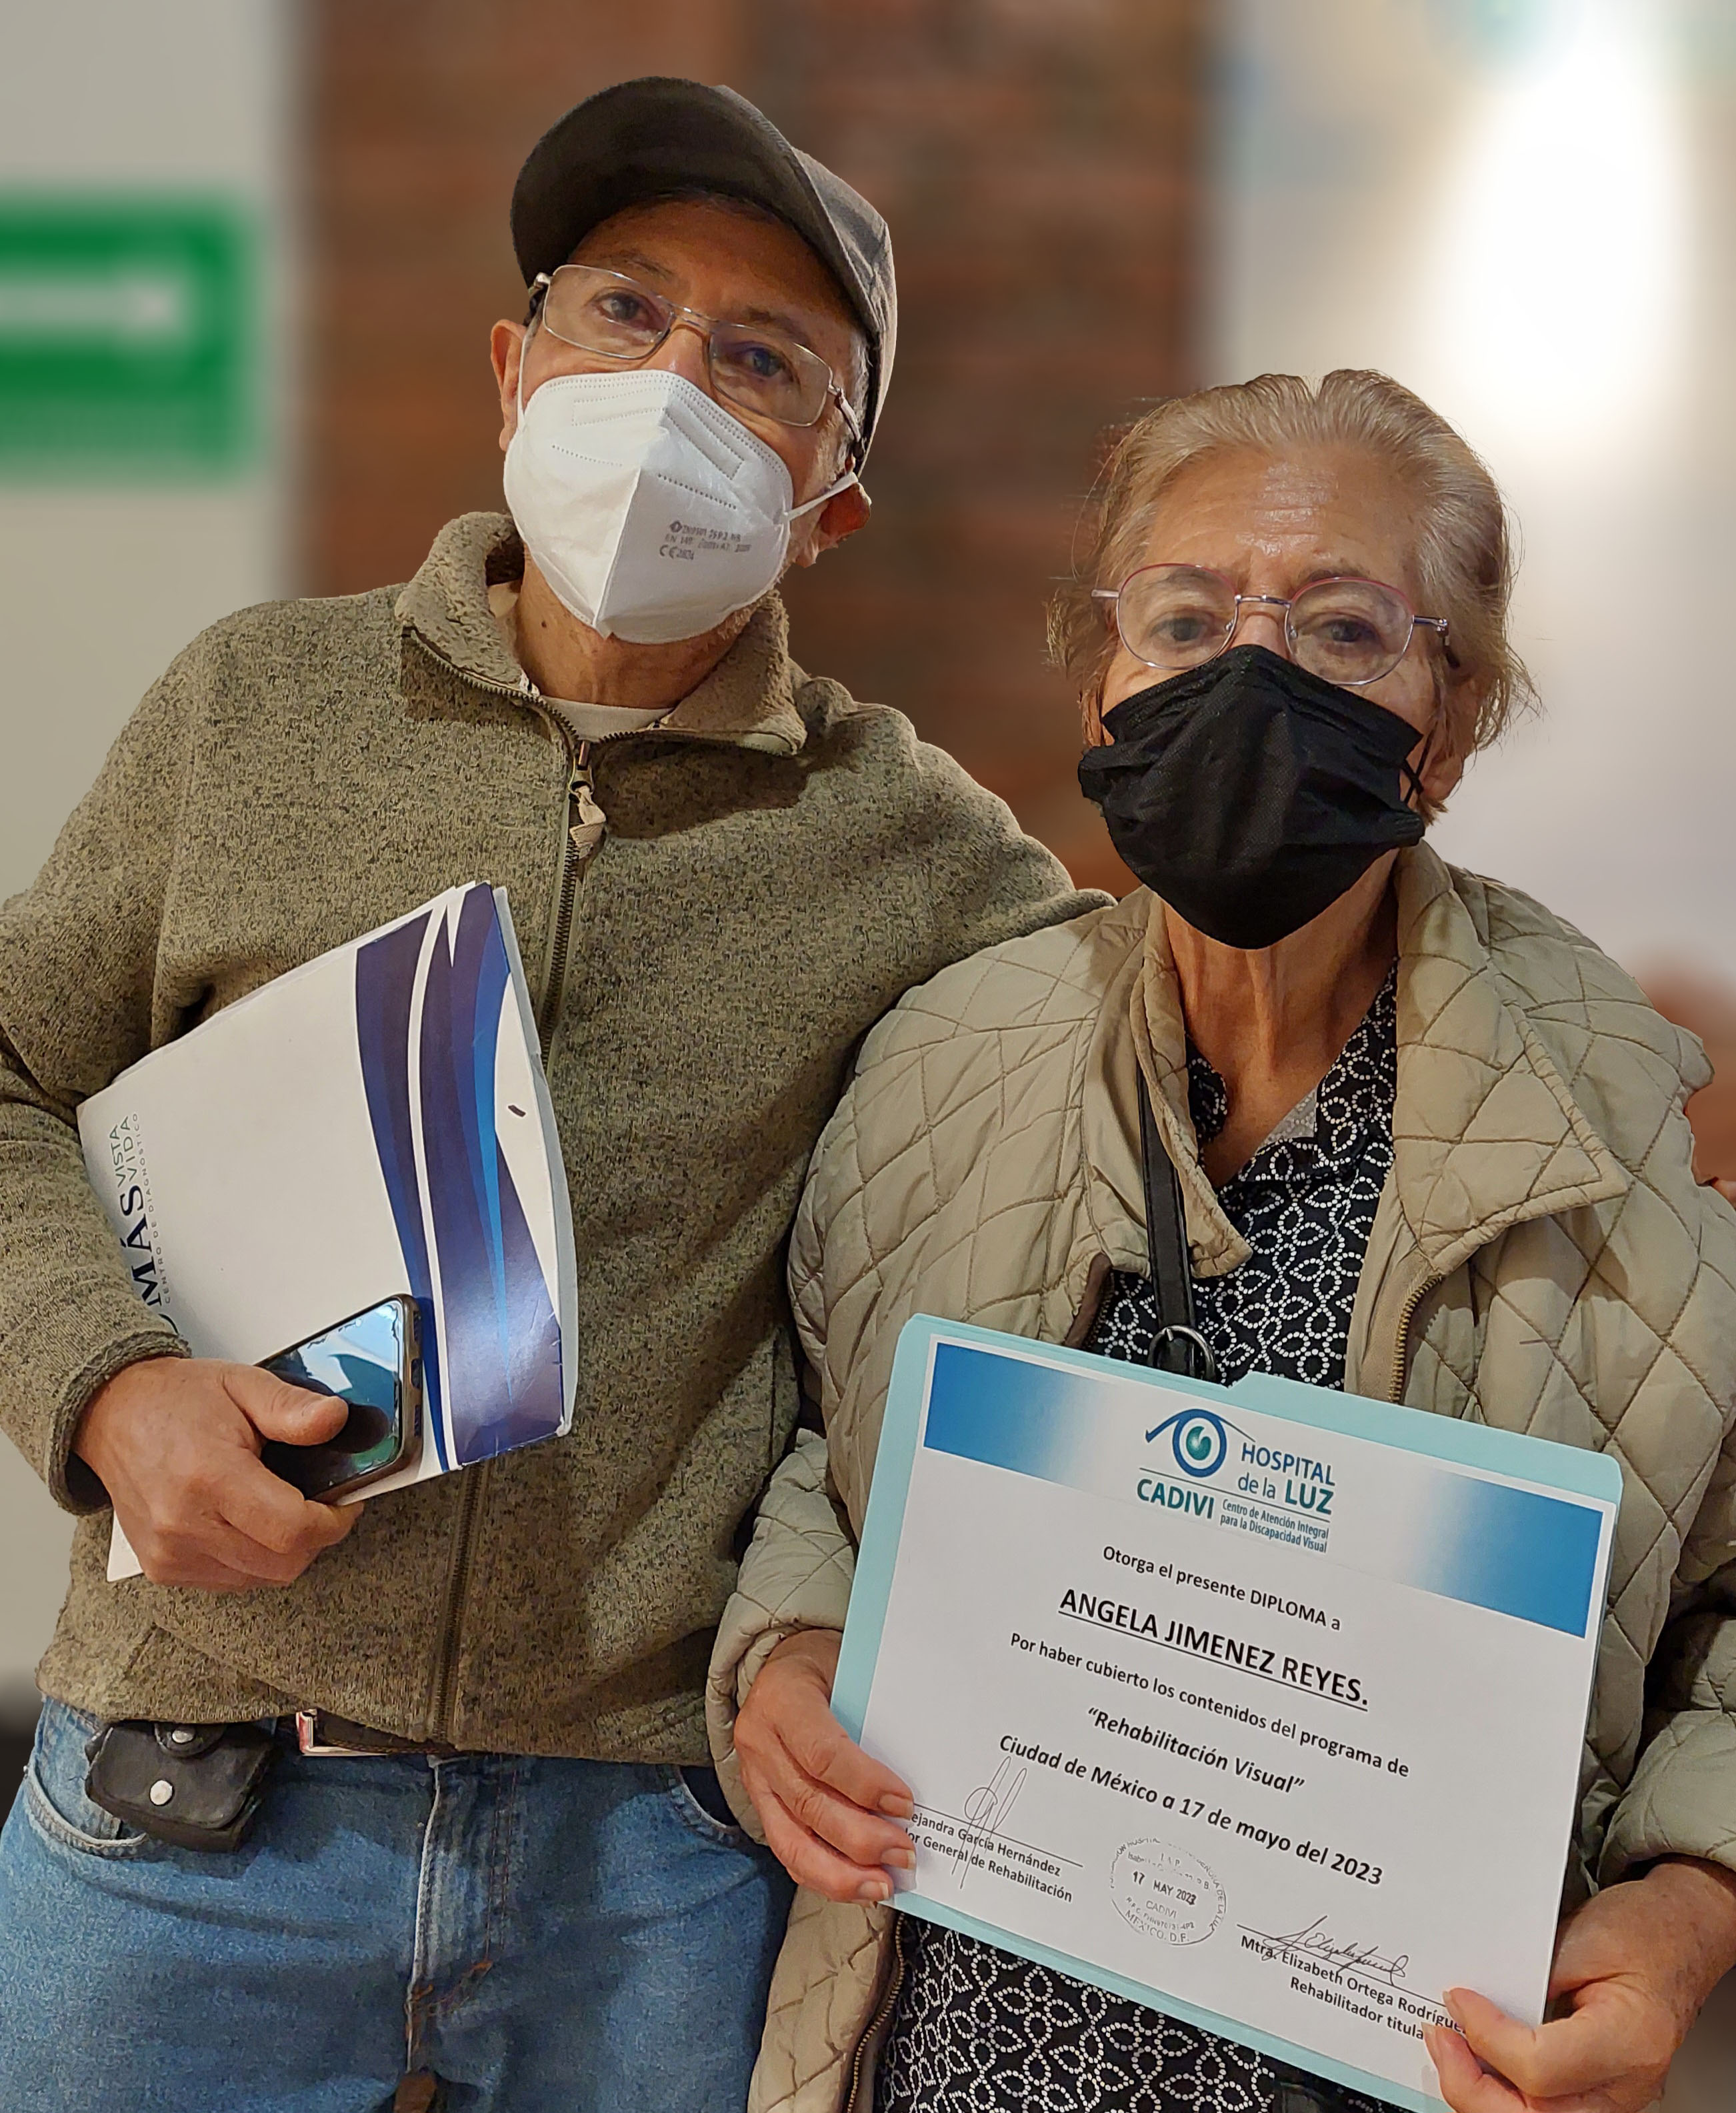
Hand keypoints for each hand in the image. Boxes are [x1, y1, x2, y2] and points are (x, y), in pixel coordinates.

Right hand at [74, 1355, 358, 1589]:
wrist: (113, 1415)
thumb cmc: (175, 1400)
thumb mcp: (243, 1385)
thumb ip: (292, 1407)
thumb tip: (335, 1420)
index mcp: (208, 1476)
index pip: (292, 1529)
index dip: (333, 1521)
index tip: (345, 1502)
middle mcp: (184, 1523)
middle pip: (282, 1563)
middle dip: (316, 1537)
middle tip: (321, 1504)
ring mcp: (170, 1553)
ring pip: (260, 1578)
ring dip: (286, 1551)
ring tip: (283, 1507)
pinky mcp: (163, 1567)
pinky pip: (231, 1581)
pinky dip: (254, 1560)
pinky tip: (250, 1524)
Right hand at [733, 1629, 916, 1902]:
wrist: (783, 1663)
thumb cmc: (827, 1665)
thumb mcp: (851, 1669)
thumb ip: (875, 1713)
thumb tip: (924, 1770)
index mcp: (783, 1698)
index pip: (822, 1753)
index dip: (865, 1785)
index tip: (906, 1805)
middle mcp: (759, 1740)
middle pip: (809, 1804)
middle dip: (861, 1839)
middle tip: (904, 1853)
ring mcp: (754, 1777)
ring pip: (791, 1840)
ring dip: (841, 1873)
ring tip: (882, 1883)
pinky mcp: (759, 1803)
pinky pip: (786, 1850)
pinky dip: (823, 1875)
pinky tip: (856, 1884)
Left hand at [1425, 1858, 1735, 2111]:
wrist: (1679, 1936)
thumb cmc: (1643, 1931)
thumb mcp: (1581, 1935)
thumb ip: (1530, 1973)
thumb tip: (1474, 2000)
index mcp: (1629, 2040)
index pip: (1541, 2069)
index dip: (1487, 2037)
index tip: (1457, 1999)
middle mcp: (1625, 2083)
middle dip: (1472, 2087)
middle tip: (1441, 2039)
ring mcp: (1613, 2095)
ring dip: (1481, 2093)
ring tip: (1451, 2049)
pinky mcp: (1596, 2092)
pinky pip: (1541, 2108)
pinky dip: (1501, 2090)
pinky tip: (1476, 2060)